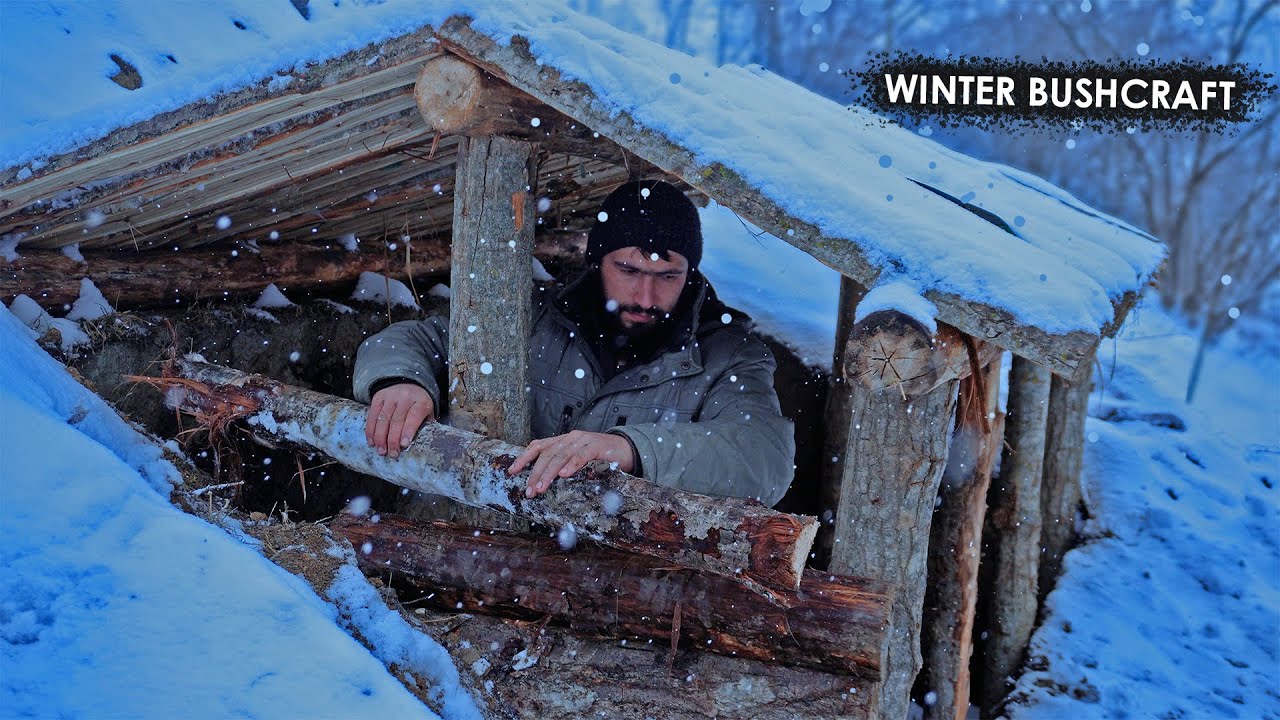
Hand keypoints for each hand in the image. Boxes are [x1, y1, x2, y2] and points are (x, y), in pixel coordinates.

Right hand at [365, 383, 434, 457]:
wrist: (408, 384)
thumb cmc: (419, 405)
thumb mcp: (428, 413)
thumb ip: (424, 426)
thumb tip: (419, 446)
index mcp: (421, 401)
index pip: (414, 415)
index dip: (408, 430)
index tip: (404, 445)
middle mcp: (405, 397)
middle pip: (397, 420)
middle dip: (393, 440)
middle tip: (392, 454)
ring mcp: (390, 396)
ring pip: (383, 419)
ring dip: (381, 438)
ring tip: (381, 451)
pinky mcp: (378, 397)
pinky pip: (372, 415)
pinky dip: (371, 430)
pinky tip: (372, 442)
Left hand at [508, 430, 635, 497]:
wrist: (627, 449)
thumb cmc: (600, 456)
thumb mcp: (577, 458)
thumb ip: (562, 463)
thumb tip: (542, 480)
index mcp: (563, 440)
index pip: (538, 446)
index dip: (524, 458)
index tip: (512, 471)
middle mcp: (571, 438)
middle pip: (547, 454)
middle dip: (535, 473)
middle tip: (529, 491)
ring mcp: (584, 440)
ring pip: (561, 456)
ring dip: (549, 473)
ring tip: (541, 487)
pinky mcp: (597, 446)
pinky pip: (581, 456)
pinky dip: (571, 465)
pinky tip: (564, 475)